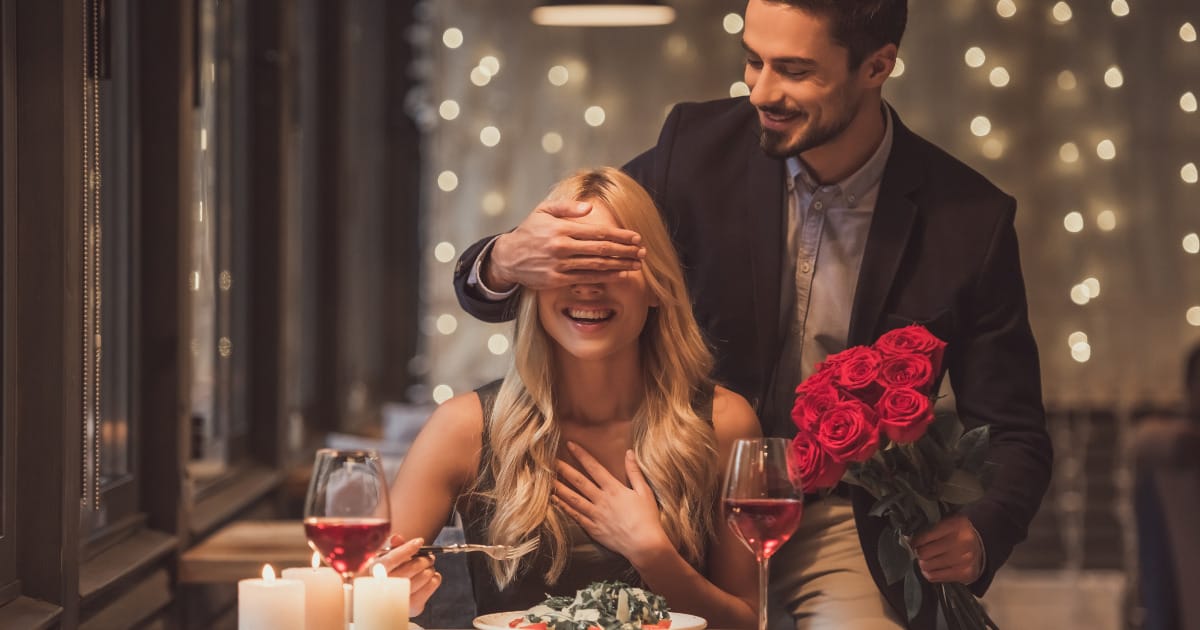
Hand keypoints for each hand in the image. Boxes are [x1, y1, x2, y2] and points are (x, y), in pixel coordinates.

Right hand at [376, 535, 440, 614]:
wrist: (389, 600)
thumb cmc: (390, 574)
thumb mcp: (387, 558)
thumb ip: (394, 547)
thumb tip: (397, 538)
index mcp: (376, 572)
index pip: (392, 559)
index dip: (407, 548)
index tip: (419, 541)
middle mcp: (385, 587)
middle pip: (412, 567)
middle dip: (425, 559)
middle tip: (429, 557)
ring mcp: (399, 599)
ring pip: (425, 576)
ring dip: (430, 568)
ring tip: (428, 567)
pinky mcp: (413, 607)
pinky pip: (432, 586)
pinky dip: (435, 578)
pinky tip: (429, 578)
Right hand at [487, 201, 644, 290]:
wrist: (508, 257)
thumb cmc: (529, 231)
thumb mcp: (544, 211)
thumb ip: (567, 208)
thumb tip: (590, 208)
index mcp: (561, 228)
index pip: (597, 232)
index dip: (620, 235)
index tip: (636, 237)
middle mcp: (562, 247)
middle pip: (601, 249)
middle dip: (625, 251)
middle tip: (642, 252)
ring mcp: (560, 265)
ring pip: (597, 266)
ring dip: (620, 265)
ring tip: (636, 264)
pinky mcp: (557, 280)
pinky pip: (586, 279)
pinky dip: (605, 277)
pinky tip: (619, 275)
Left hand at [553, 443, 670, 562]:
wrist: (644, 545)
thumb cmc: (647, 518)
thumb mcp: (645, 491)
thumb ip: (635, 472)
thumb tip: (629, 452)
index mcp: (614, 489)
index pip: (594, 467)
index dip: (581, 455)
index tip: (570, 445)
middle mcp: (602, 500)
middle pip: (579, 481)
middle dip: (564, 469)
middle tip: (550, 460)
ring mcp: (595, 515)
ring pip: (573, 498)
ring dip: (559, 487)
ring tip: (547, 479)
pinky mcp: (593, 528)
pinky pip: (575, 516)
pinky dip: (564, 507)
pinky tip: (555, 500)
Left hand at [911, 514, 984, 584]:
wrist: (981, 547)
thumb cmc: (958, 533)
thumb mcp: (947, 523)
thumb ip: (930, 529)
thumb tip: (908, 540)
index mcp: (956, 524)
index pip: (925, 536)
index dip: (915, 541)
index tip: (913, 542)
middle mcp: (961, 542)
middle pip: (925, 552)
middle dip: (919, 553)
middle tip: (921, 552)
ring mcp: (964, 560)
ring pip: (928, 565)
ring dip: (923, 563)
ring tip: (927, 560)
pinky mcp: (964, 574)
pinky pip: (935, 577)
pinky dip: (929, 573)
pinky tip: (932, 568)